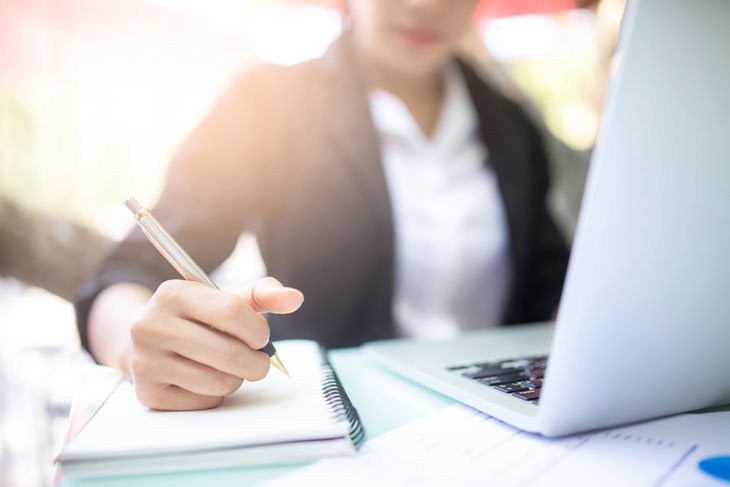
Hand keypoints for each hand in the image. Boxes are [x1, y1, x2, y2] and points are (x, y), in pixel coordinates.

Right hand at [127, 277, 302, 410]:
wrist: (152, 342)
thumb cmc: (199, 318)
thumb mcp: (227, 298)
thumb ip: (263, 294)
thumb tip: (295, 298)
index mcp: (173, 294)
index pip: (231, 312)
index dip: (257, 330)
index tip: (261, 337)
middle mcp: (150, 325)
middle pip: (229, 353)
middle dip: (257, 361)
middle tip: (258, 360)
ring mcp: (145, 361)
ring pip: (219, 382)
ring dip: (237, 378)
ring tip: (229, 366)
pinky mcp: (148, 393)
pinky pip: (205, 401)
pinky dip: (216, 394)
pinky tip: (206, 378)